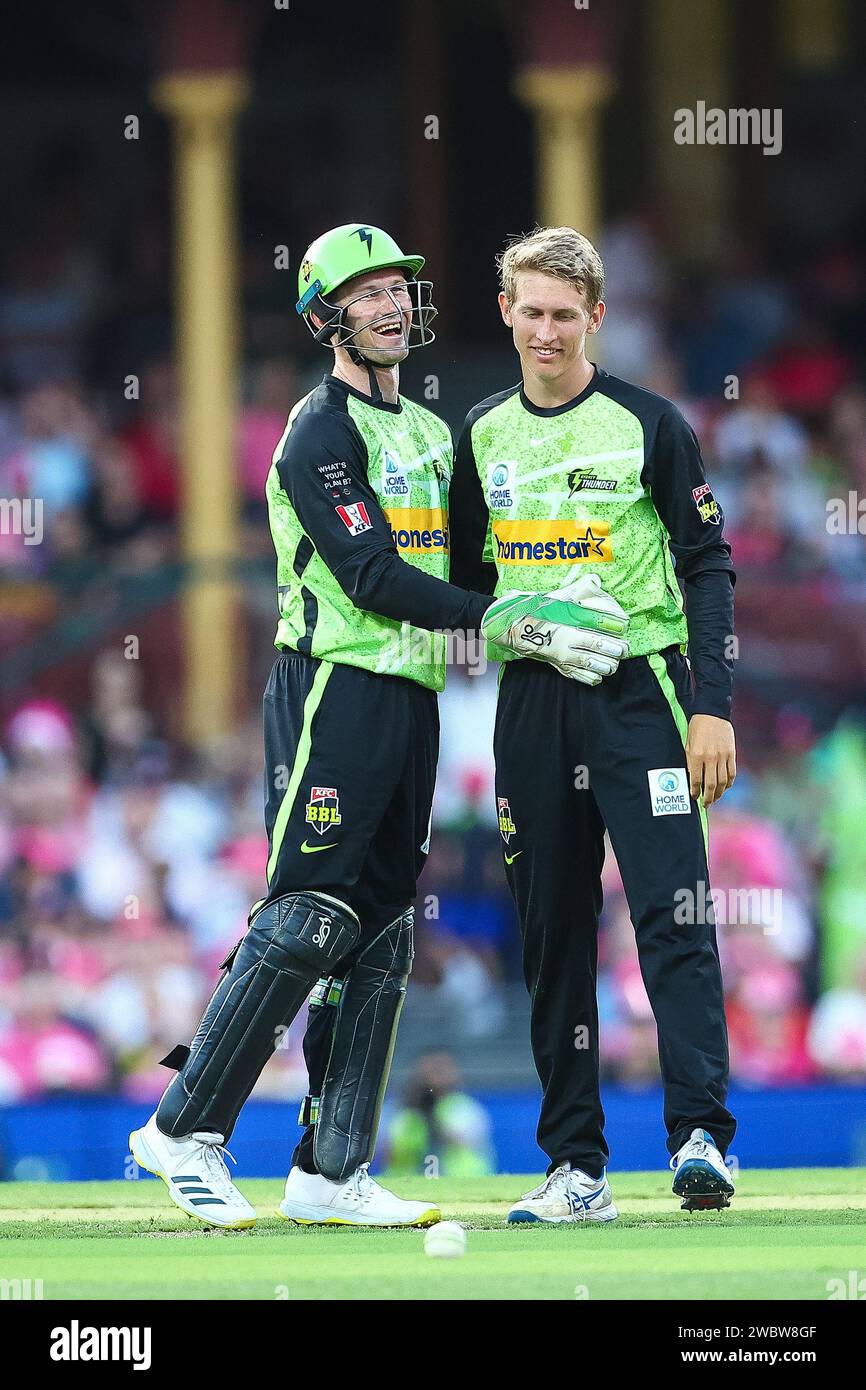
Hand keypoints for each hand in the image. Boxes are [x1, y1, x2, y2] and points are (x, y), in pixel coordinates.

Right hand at [481, 574, 629, 684]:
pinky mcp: (560, 667)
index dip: (614, 628)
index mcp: (567, 626)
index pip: (598, 628)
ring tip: (614, 662)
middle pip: (598, 648)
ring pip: (592, 665)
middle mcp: (566, 643)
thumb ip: (578, 590)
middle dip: (616, 649)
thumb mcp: (558, 597)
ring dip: (607, 665)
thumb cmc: (538, 611)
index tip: (624, 626)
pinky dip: (593, 677)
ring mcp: (563, 658)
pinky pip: (580, 677)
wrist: (514, 628)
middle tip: (625, 648)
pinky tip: (598, 673)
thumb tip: (595, 580)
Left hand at [685, 715, 736, 805]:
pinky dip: (729, 783)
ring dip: (719, 793)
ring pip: (723, 781)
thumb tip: (693, 778)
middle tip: (706, 804)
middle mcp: (710, 758)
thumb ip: (690, 761)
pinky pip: (732, 773)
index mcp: (696, 755)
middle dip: (708, 797)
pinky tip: (725, 787)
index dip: (695, 791)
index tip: (694, 797)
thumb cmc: (697, 728)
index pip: (696, 780)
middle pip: (711, 784)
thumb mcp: (688, 744)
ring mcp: (723, 756)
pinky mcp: (732, 754)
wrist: (712, 713)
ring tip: (715, 798)